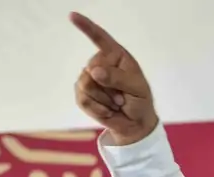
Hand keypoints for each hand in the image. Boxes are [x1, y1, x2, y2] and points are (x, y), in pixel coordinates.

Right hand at [70, 11, 158, 145]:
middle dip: (109, 88)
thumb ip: (118, 78)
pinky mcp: (82, 94)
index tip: (72, 16)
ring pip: (86, 85)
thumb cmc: (140, 101)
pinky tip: (108, 110)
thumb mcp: (137, 88)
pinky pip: (83, 99)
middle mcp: (100, 63)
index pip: (100, 38)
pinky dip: (98, 109)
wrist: (134, 124)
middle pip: (92, 69)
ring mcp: (89, 78)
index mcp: (116, 56)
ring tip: (116, 104)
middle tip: (122, 97)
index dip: (86, 27)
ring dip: (105, 100)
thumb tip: (94, 71)